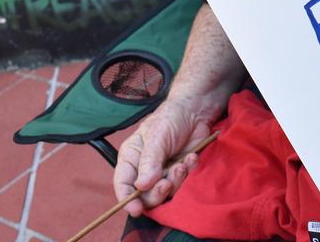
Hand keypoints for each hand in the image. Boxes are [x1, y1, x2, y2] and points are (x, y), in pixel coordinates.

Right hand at [112, 98, 213, 215]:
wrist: (196, 111)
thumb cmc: (170, 118)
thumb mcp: (156, 137)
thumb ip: (149, 162)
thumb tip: (141, 186)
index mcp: (131, 158)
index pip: (123, 184)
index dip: (127, 199)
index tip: (136, 209)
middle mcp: (144, 169)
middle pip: (144, 195)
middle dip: (156, 193)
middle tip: (167, 182)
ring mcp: (162, 172)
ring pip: (165, 193)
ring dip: (175, 182)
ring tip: (181, 165)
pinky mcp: (179, 173)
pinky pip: (182, 184)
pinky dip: (187, 174)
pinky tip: (191, 158)